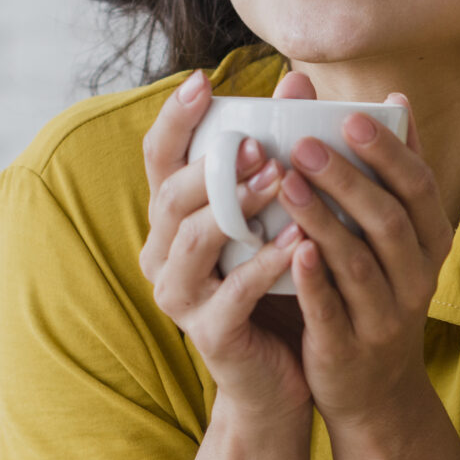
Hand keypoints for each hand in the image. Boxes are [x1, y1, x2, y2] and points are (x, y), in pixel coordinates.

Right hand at [138, 66, 312, 430]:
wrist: (283, 378)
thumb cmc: (279, 286)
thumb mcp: (277, 214)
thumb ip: (280, 152)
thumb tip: (299, 81)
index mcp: (173, 219)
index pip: (159, 159)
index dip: (174, 119)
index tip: (203, 82)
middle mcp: (163, 255)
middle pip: (170, 197)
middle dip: (214, 166)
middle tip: (258, 143)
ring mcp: (180, 297)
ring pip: (195, 242)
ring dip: (237, 208)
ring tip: (280, 180)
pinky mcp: (209, 334)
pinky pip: (233, 293)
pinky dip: (267, 265)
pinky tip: (300, 242)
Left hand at [275, 94, 454, 424]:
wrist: (373, 392)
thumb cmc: (373, 293)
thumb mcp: (395, 239)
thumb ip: (387, 174)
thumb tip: (391, 97)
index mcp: (431, 244)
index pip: (420, 188)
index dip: (388, 151)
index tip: (351, 114)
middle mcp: (417, 279)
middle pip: (389, 221)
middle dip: (348, 179)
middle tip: (305, 142)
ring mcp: (385, 319)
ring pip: (358, 263)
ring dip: (323, 220)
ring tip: (285, 182)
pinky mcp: (348, 351)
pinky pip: (332, 311)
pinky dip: (313, 280)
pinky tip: (290, 248)